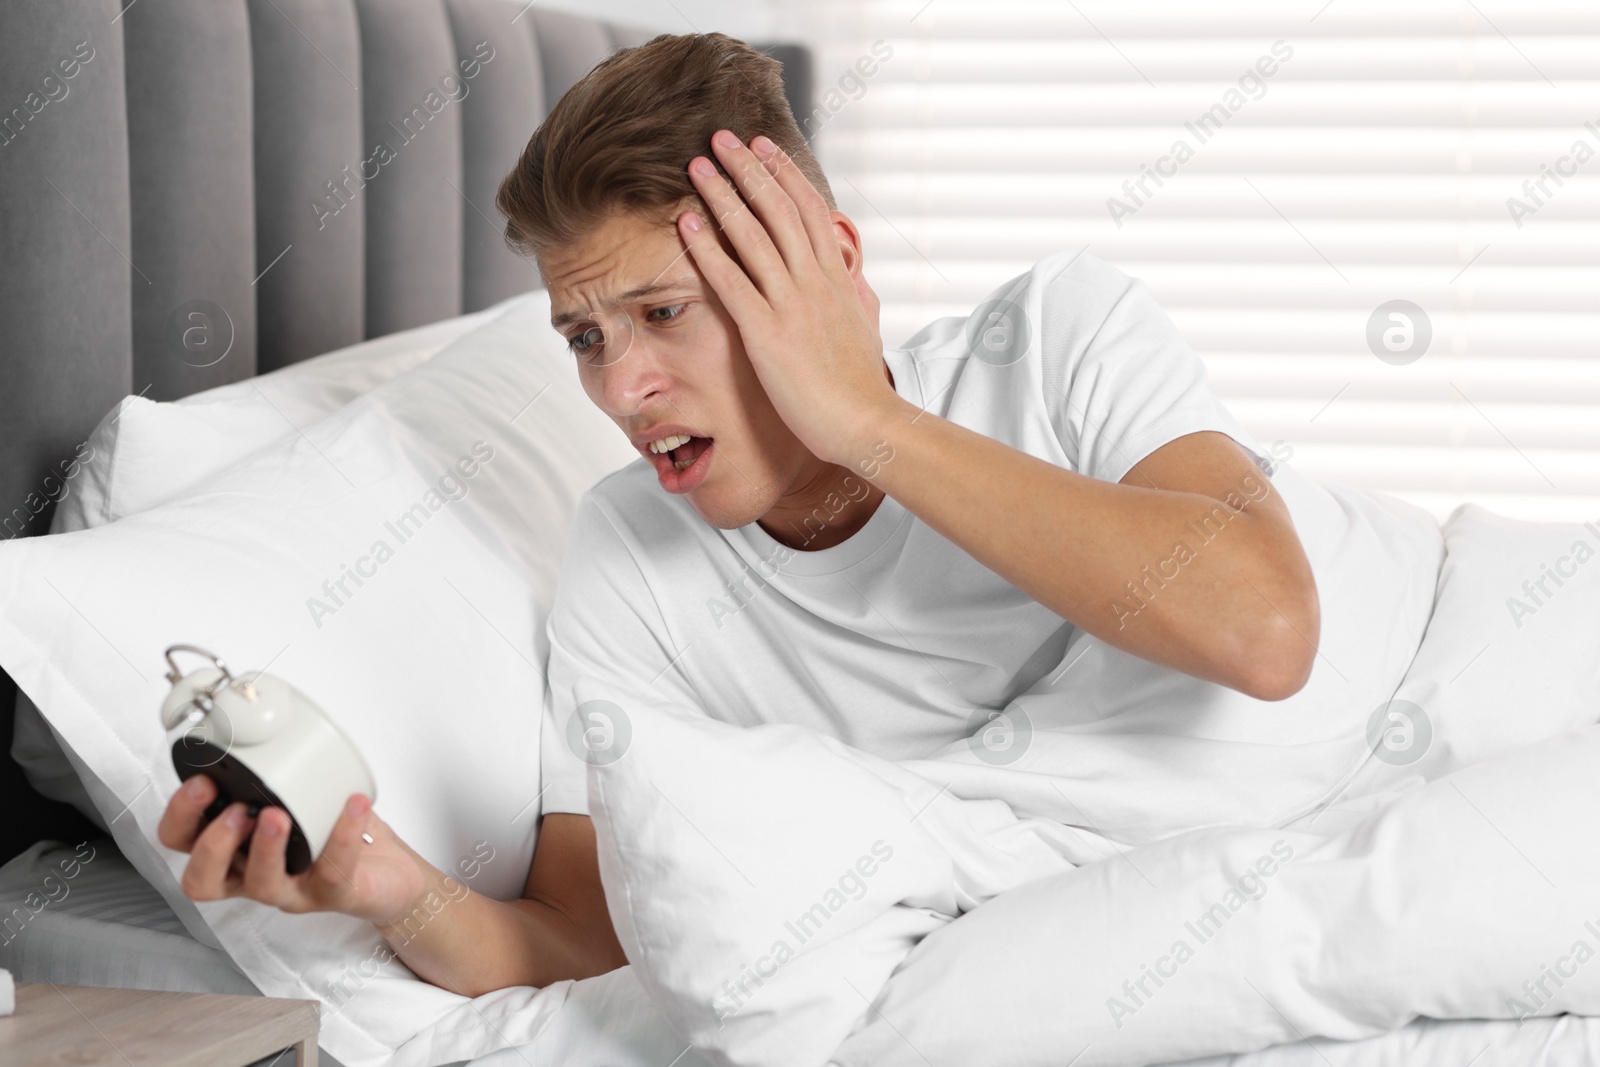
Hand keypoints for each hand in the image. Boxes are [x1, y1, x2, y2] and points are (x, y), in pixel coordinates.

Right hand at [157, 774, 430, 925]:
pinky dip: (342, 835)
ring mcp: (292, 889)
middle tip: (235, 808)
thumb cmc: (334, 830)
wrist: (389, 873)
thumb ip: (276, 764)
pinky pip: (333, 871)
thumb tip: (270, 713)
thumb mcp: (298, 792)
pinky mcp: (333, 893)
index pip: (183, 841)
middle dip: (211, 842)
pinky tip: (353, 806)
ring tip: (279, 814)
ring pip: (260, 884)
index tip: (201, 780)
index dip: (181, 815)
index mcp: (235, 846)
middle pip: (202, 879)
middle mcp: (254, 872)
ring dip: (265, 847)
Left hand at [678, 129, 902, 467]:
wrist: (864, 421)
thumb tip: (855, 280)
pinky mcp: (767, 332)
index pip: (809, 211)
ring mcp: (791, 304)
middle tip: (722, 139)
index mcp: (837, 279)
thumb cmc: (860, 385)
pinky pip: (732, 281)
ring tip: (697, 166)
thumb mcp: (864, 327)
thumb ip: (854, 297)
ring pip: (753, 235)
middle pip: (779, 210)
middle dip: (749, 169)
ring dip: (723, 195)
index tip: (764, 147)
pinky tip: (687, 223)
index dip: (784, 174)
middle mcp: (814, 282)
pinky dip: (707, 248)